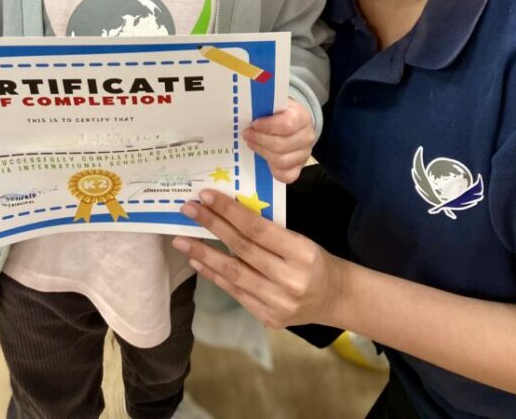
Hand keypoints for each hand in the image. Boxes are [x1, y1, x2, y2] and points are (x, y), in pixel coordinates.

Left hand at [172, 189, 347, 328]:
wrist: (334, 297)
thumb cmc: (313, 259)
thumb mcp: (299, 238)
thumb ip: (269, 230)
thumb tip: (227, 212)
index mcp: (301, 253)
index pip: (258, 229)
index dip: (230, 212)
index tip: (206, 196)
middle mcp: (290, 281)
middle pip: (242, 250)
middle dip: (211, 227)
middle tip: (188, 210)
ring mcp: (278, 303)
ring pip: (234, 274)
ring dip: (203, 254)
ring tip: (181, 240)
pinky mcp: (268, 318)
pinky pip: (235, 292)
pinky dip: (214, 275)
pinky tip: (199, 261)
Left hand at [243, 99, 314, 182]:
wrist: (295, 125)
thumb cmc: (281, 113)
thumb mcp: (276, 103)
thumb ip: (266, 106)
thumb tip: (250, 107)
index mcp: (302, 117)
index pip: (287, 125)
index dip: (268, 126)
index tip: (254, 124)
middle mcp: (307, 137)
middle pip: (281, 145)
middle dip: (260, 140)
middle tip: (247, 134)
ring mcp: (304, 155)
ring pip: (281, 160)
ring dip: (262, 152)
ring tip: (251, 143)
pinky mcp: (299, 169)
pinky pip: (285, 175)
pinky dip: (272, 169)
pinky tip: (263, 157)